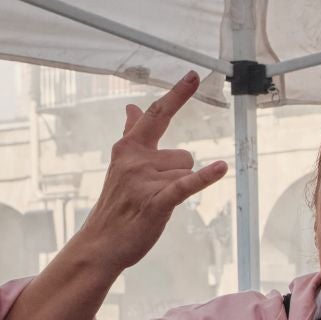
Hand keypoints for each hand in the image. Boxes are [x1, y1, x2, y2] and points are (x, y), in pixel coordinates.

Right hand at [73, 71, 229, 274]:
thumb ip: (131, 134)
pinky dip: (203, 178)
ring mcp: (145, 180)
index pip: (157, 114)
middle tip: (152, 195)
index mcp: (129, 148)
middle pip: (184, 155)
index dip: (177, 95)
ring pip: (186, 173)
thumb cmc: (116, 205)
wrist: (100, 243)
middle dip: (177, 175)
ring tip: (152, 205)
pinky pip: (186, 184)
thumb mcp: (121, 165)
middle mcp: (136, 159)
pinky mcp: (156, 201)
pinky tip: (220, 168)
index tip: (194, 75)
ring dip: (176, 190)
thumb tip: (131, 108)